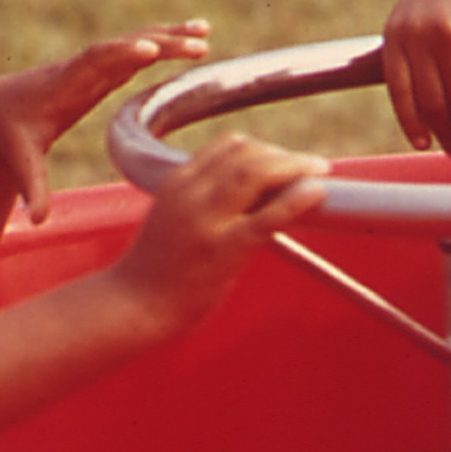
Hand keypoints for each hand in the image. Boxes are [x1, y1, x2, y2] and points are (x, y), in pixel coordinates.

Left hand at [0, 21, 209, 223]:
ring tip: (205, 33)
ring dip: (170, 37)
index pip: (93, 62)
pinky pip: (139, 50)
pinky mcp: (105, 69)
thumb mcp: (20, 161)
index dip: (120, 54)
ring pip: (136, 42)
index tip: (149, 50)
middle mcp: (81, 68)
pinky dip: (166, 43)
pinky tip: (194, 38)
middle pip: (124, 46)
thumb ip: (31, 187)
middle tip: (197, 45)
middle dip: (160, 42)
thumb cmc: (9, 135)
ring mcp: (95, 65)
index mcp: (63, 86)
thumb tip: (36, 220)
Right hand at [110, 133, 329, 337]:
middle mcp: (190, 193)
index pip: (227, 145)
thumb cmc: (156, 269)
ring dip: (295, 166)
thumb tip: (254, 196)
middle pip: (247, 153)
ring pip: (257, 173)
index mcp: (177, 182)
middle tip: (312, 164)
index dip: (263, 148)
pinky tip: (315, 192)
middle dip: (285, 155)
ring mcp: (206, 220)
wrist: (131, 306)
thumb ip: (204, 200)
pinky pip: (267, 216)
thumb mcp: (173, 219)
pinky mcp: (223, 249)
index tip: (284, 160)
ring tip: (319, 171)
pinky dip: (296, 199)